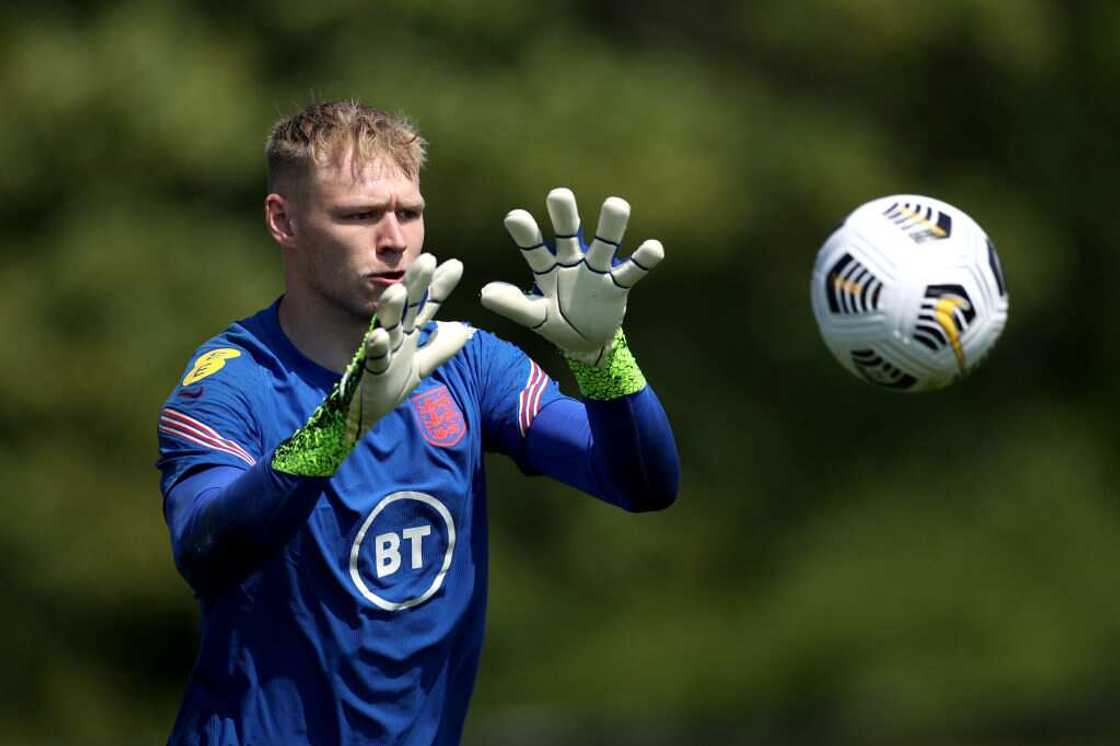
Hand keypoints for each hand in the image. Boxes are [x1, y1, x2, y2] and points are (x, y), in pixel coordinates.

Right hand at [272, 253, 472, 475]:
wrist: (366, 413)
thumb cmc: (389, 384)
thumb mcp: (422, 366)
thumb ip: (441, 348)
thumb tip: (466, 329)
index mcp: (408, 333)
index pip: (426, 305)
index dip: (439, 287)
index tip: (455, 265)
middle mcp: (395, 336)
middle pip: (408, 306)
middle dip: (416, 284)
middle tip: (427, 259)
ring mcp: (382, 351)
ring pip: (386, 325)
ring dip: (391, 308)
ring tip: (398, 291)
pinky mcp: (370, 370)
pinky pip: (372, 357)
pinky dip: (375, 347)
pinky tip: (378, 336)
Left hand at [480, 188, 663, 364]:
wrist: (587, 342)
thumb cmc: (557, 322)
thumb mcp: (535, 317)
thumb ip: (514, 304)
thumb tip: (484, 293)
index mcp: (546, 267)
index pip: (534, 247)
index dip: (526, 233)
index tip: (515, 217)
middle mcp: (571, 261)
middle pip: (568, 232)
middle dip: (564, 214)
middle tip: (558, 195)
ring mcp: (596, 270)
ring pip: (604, 243)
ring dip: (611, 226)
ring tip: (616, 204)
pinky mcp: (618, 285)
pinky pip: (632, 270)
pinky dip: (644, 259)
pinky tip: (654, 247)